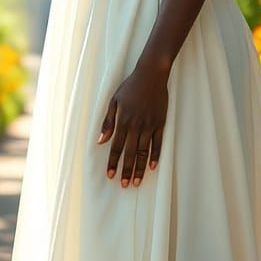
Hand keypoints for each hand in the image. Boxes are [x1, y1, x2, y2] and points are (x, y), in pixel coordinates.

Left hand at [97, 67, 168, 186]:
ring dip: (140, 168)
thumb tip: (100, 141)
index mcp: (123, 120)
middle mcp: (136, 125)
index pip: (116, 146)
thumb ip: (108, 122)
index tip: (110, 175)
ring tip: (136, 181)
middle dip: (126, 170)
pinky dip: (155, 156)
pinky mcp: (160, 123)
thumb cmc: (130, 87)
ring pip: (144, 151)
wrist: (151, 75)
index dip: (113, 162)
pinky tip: (152, 166)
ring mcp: (149, 125)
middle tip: (123, 185)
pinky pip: (158, 143)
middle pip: (130, 153)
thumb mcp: (114, 101)